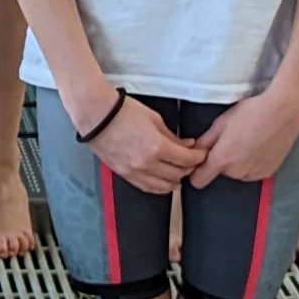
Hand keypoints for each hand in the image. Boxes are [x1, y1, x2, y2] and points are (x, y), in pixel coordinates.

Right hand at [80, 88, 205, 192]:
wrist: (96, 116)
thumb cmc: (123, 112)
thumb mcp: (154, 119)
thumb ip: (172, 136)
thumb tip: (187, 145)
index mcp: (157, 147)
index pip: (186, 160)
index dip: (198, 157)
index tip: (202, 154)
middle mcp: (147, 164)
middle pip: (177, 174)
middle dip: (189, 168)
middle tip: (193, 162)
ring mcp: (134, 172)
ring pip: (163, 186)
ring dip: (175, 181)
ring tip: (181, 174)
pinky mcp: (124, 175)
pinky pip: (146, 187)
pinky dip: (159, 187)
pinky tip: (165, 183)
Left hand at [193, 83, 298, 187]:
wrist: (284, 111)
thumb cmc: (250, 112)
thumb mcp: (221, 123)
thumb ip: (204, 141)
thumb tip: (194, 152)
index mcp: (222, 160)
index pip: (198, 181)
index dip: (196, 172)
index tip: (200, 161)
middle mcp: (237, 173)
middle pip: (221, 172)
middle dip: (222, 159)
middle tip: (232, 139)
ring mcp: (254, 174)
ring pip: (237, 172)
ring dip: (238, 162)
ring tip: (248, 140)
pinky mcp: (269, 173)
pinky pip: (252, 171)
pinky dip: (252, 162)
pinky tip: (260, 145)